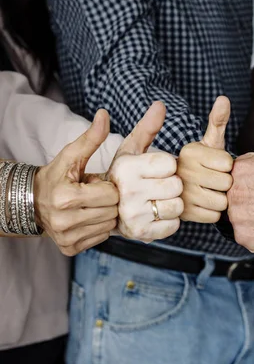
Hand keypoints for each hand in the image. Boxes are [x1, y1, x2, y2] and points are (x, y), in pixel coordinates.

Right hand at [34, 110, 118, 255]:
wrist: (30, 201)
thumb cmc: (56, 175)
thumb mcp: (71, 156)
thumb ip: (91, 138)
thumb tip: (105, 114)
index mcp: (66, 197)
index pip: (111, 194)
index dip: (107, 187)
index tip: (96, 183)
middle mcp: (64, 221)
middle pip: (112, 211)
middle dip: (108, 201)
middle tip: (94, 194)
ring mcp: (67, 238)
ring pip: (109, 225)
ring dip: (104, 214)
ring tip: (90, 205)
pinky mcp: (69, 249)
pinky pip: (101, 237)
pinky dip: (98, 227)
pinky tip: (86, 217)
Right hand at [108, 102, 183, 242]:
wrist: (101, 211)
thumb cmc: (122, 176)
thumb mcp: (130, 150)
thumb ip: (147, 128)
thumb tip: (161, 105)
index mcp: (125, 168)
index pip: (170, 163)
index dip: (168, 166)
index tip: (157, 170)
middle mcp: (126, 192)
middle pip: (177, 186)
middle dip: (173, 185)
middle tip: (159, 186)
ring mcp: (131, 215)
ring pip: (177, 207)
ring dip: (172, 204)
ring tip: (157, 200)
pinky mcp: (139, 233)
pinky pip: (173, 226)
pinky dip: (169, 221)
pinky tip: (155, 215)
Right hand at [178, 97, 233, 222]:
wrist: (167, 189)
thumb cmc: (198, 163)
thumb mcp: (205, 142)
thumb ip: (216, 122)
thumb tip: (224, 99)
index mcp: (188, 152)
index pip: (228, 164)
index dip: (226, 166)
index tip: (214, 165)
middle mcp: (180, 173)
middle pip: (226, 184)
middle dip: (223, 184)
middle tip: (210, 180)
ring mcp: (178, 195)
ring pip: (220, 203)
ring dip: (218, 200)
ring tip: (206, 192)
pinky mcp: (180, 215)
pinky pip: (212, 217)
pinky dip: (210, 213)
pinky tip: (200, 205)